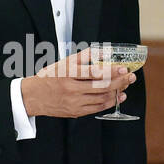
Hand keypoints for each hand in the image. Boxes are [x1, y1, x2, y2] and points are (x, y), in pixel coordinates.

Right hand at [20, 47, 134, 118]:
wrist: (33, 96)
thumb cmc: (49, 77)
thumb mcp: (64, 62)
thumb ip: (84, 56)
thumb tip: (105, 52)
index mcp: (68, 72)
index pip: (94, 72)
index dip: (112, 71)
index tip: (123, 68)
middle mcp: (71, 88)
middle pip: (102, 86)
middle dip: (120, 81)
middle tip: (130, 77)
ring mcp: (74, 102)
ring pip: (102, 98)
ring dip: (117, 92)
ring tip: (125, 85)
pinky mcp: (76, 112)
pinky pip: (97, 108)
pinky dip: (109, 102)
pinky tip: (117, 97)